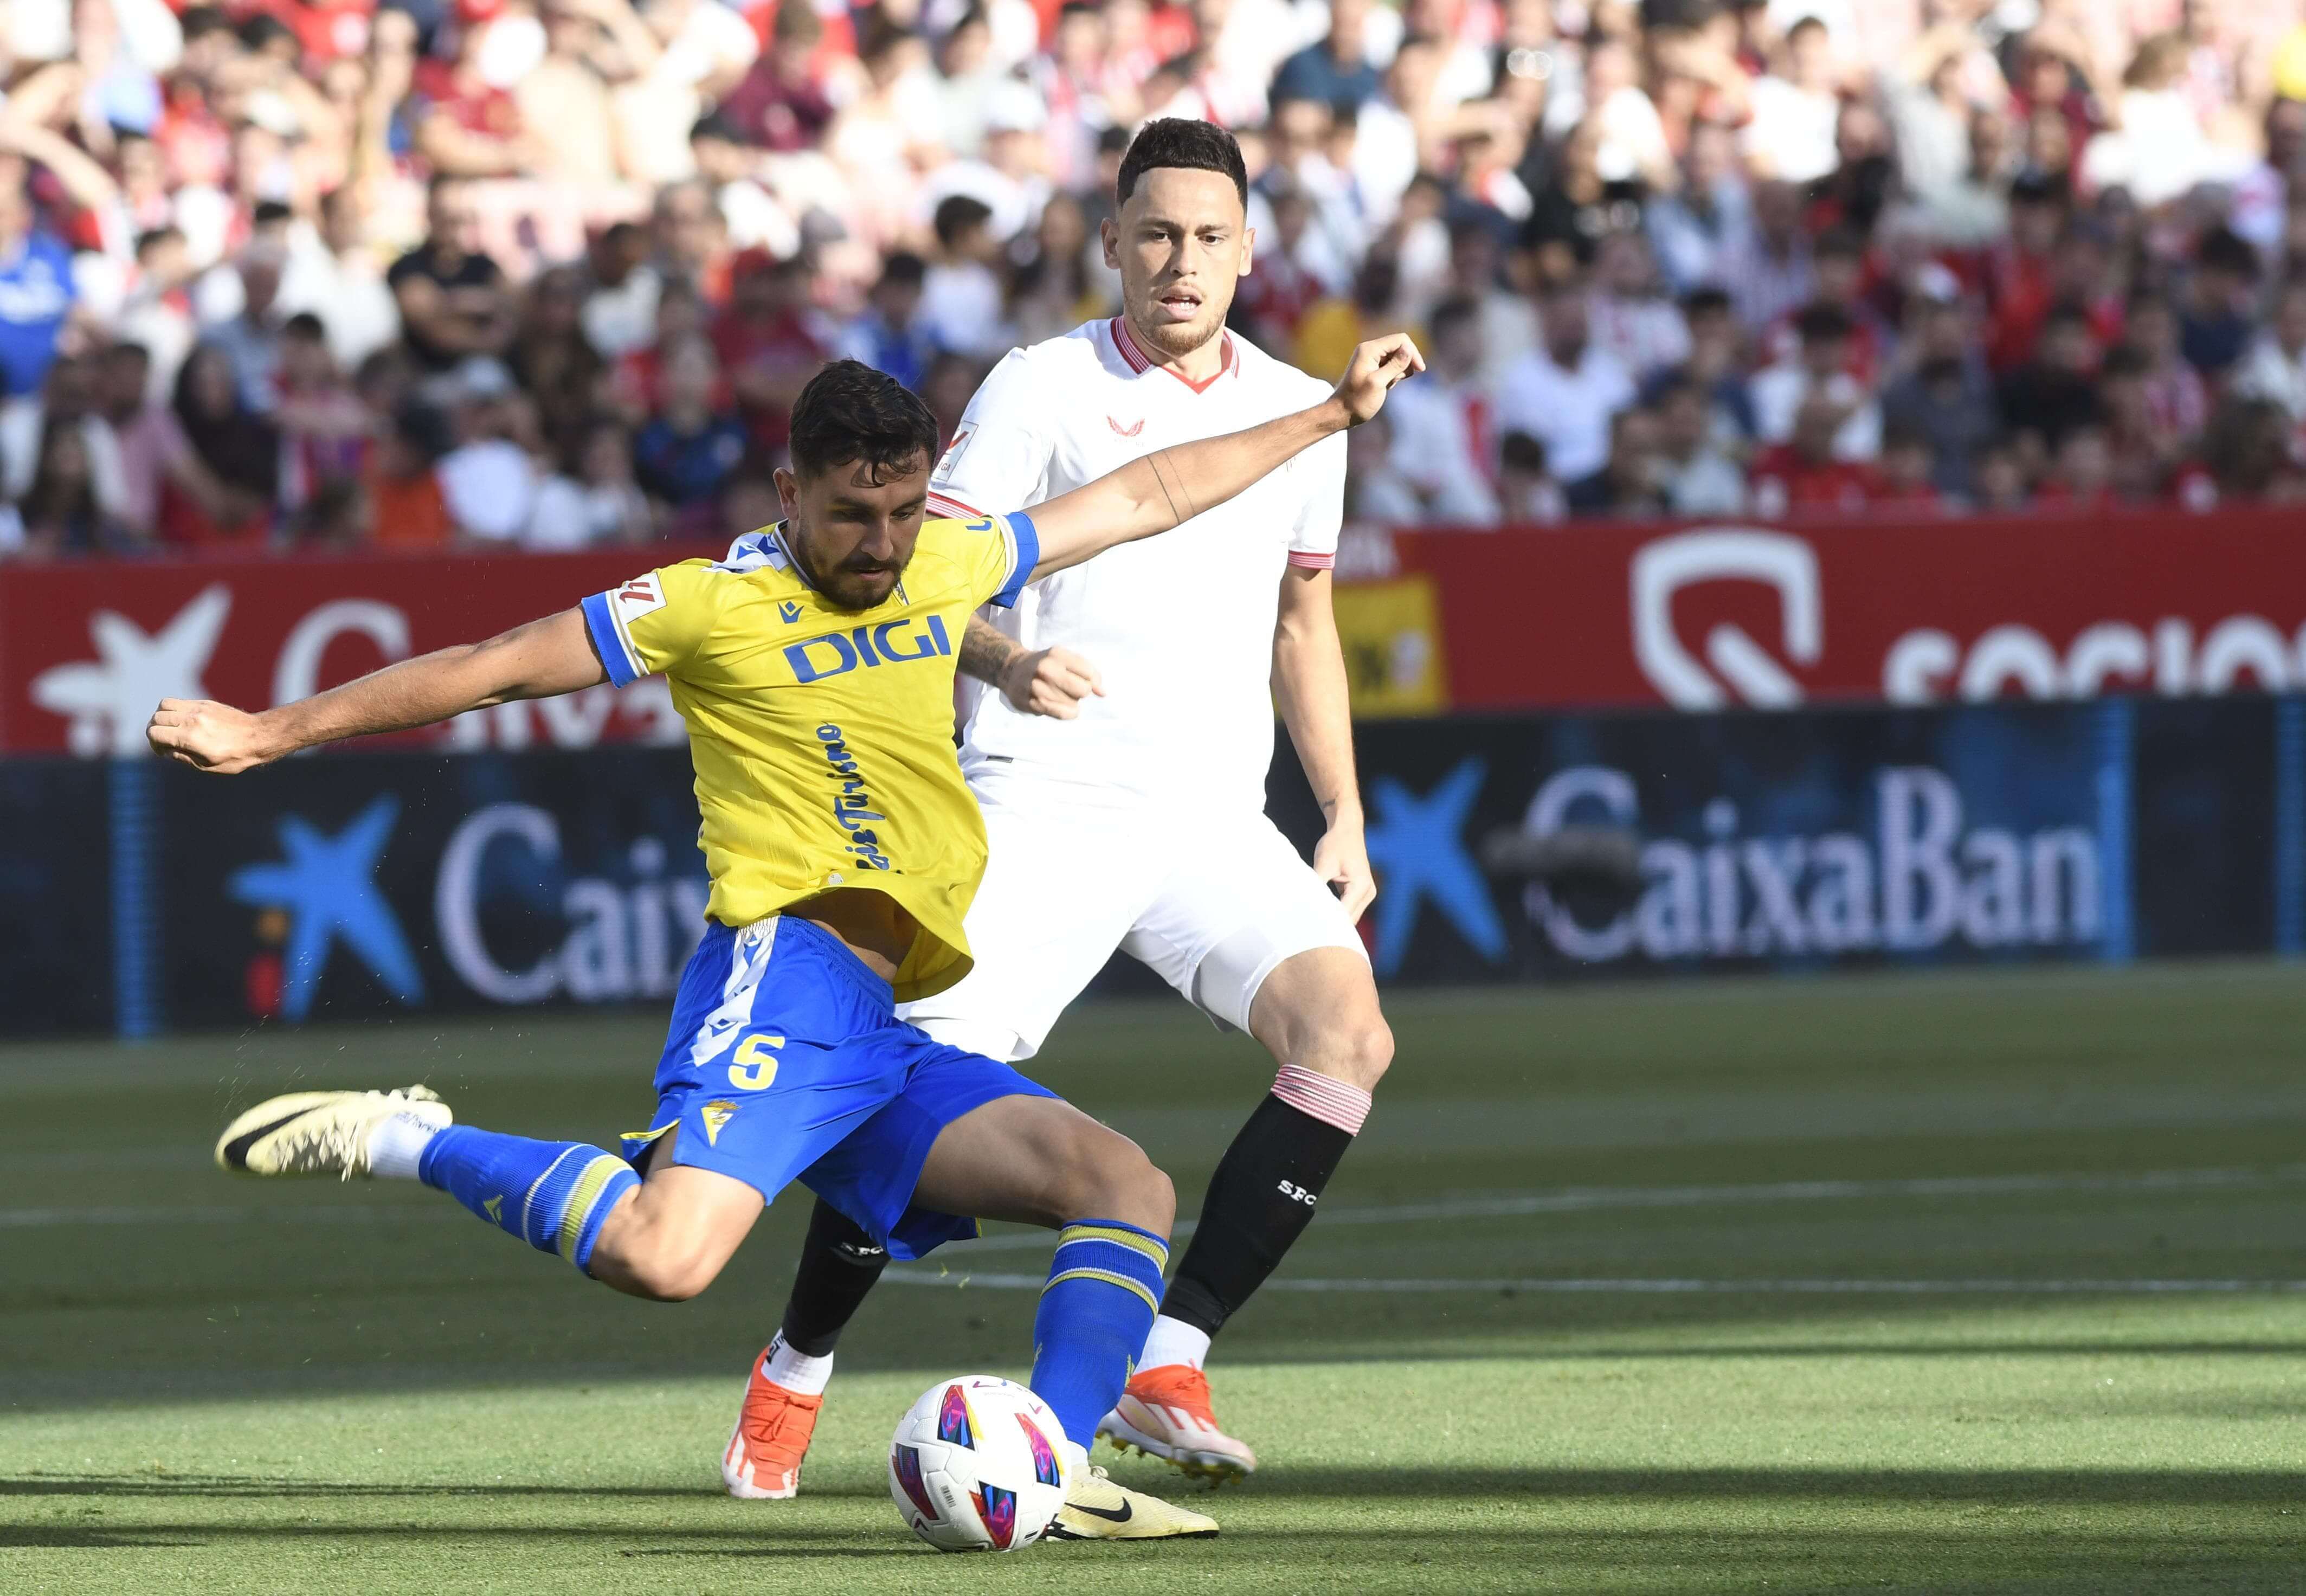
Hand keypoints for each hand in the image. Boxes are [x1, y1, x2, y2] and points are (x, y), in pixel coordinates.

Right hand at [147, 699, 280, 773]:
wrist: (259, 737)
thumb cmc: (236, 757)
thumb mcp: (206, 766)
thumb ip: (181, 757)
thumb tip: (164, 750)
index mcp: (190, 737)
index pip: (153, 733)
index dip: (153, 744)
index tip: (163, 751)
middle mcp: (191, 719)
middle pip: (156, 718)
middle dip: (155, 730)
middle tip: (166, 741)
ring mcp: (198, 708)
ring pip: (164, 705)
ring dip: (162, 717)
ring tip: (172, 729)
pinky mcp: (206, 702)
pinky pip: (180, 701)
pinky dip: (175, 710)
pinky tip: (185, 722)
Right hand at [998, 646, 1104, 718]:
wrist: (1012, 670)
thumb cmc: (1046, 665)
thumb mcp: (1066, 659)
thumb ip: (1089, 672)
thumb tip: (1103, 693)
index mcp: (1056, 654)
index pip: (1089, 673)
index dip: (1091, 680)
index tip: (1082, 679)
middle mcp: (1046, 669)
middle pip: (1083, 690)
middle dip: (1081, 692)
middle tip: (1070, 688)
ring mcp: (1038, 687)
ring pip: (1074, 704)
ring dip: (1071, 703)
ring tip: (1058, 694)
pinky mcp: (1033, 703)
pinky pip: (1063, 714)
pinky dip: (1068, 713)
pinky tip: (1062, 707)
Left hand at [1314, 818, 1376, 924]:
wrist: (1346, 829)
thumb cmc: (1336, 844)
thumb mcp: (1323, 864)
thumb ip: (1316, 886)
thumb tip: (1305, 904)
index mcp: (1360, 887)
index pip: (1343, 914)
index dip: (1327, 924)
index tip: (1309, 932)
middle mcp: (1368, 893)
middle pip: (1349, 920)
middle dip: (1331, 926)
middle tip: (1308, 934)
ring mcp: (1366, 894)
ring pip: (1349, 917)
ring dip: (1334, 921)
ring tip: (1313, 928)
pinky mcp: (1360, 893)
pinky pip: (1349, 910)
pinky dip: (1336, 913)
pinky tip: (1320, 917)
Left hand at [1332, 334, 1424, 425]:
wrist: (1341, 413)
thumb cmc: (1357, 401)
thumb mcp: (1378, 383)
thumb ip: (1394, 365)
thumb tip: (1409, 350)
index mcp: (1369, 349)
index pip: (1400, 340)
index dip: (1412, 352)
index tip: (1420, 369)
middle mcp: (1370, 350)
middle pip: (1400, 346)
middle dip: (1407, 362)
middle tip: (1400, 380)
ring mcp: (1372, 358)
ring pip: (1398, 356)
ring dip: (1400, 370)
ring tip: (1390, 384)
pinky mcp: (1375, 367)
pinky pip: (1392, 365)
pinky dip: (1395, 374)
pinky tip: (1388, 385)